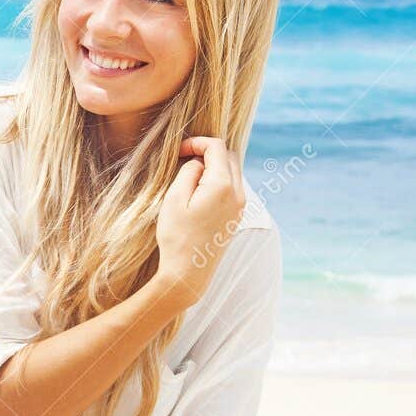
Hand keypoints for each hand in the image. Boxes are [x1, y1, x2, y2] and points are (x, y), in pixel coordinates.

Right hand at [155, 135, 246, 303]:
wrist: (189, 273)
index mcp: (223, 185)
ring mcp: (240, 206)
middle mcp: (238, 193)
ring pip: (233, 171)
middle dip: (208, 152)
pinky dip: (219, 181)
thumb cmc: (177, 236)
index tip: (179, 151)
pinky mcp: (236, 217)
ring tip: (190, 177)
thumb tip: (199, 163)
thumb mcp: (175, 199)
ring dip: (214, 167)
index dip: (197, 142)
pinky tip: (199, 192)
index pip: (217, 147)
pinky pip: (233, 187)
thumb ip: (189, 172)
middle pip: (229, 156)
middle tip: (185, 160)